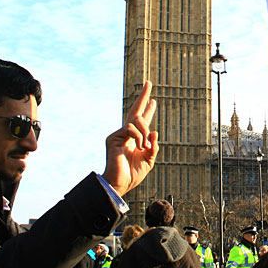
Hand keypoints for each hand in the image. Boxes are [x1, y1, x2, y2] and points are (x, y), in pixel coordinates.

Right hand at [102, 81, 158, 195]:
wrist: (121, 183)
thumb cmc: (133, 174)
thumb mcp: (149, 160)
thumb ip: (153, 146)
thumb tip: (155, 131)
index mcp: (136, 139)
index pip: (142, 121)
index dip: (148, 110)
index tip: (153, 100)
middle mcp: (126, 134)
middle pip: (134, 111)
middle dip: (143, 97)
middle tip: (148, 83)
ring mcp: (119, 134)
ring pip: (136, 120)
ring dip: (145, 132)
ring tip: (145, 147)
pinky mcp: (113, 137)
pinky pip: (130, 128)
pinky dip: (139, 136)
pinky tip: (140, 146)